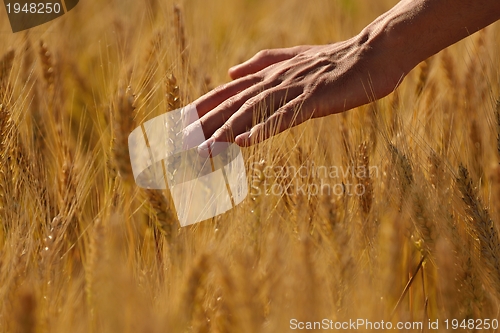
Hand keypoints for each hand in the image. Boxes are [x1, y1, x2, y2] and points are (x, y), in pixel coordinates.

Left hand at [192, 34, 406, 155]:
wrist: (371, 55)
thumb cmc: (333, 62)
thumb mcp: (293, 60)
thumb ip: (261, 64)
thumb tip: (232, 72)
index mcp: (268, 74)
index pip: (227, 93)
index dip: (202, 107)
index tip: (179, 124)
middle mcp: (274, 80)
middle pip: (232, 104)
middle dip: (204, 125)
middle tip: (180, 145)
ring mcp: (292, 89)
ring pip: (252, 112)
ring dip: (226, 132)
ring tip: (204, 150)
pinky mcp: (312, 100)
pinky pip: (283, 117)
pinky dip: (263, 130)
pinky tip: (244, 143)